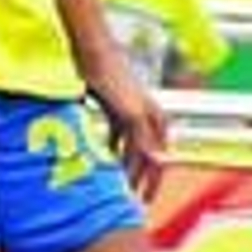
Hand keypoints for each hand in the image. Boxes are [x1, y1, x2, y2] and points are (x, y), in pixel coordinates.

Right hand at [87, 57, 168, 200]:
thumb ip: (113, 125)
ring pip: (149, 153)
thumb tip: (108, 146)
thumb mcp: (108, 104)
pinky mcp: (133, 111)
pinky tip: (131, 176)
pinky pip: (138, 143)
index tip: (137, 186)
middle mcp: (150, 114)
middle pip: (157, 155)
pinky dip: (138, 161)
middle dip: (150, 179)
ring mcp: (144, 113)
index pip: (153, 148)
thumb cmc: (96, 71)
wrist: (94, 51)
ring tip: (134, 194)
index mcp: (147, 113)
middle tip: (143, 200)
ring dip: (142, 175)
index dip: (146, 170)